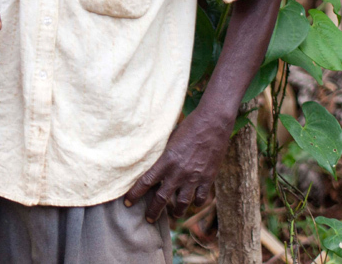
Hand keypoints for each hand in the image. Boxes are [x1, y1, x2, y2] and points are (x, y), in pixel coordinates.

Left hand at [123, 108, 231, 222]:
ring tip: (174, 214)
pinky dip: (197, 202)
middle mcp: (178, 172)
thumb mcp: (170, 138)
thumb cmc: (189, 126)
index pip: (146, 181)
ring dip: (177, 212)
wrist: (213, 123)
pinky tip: (194, 202)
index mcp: (166, 160)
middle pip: (161, 198)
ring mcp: (194, 177)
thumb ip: (163, 153)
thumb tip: (153, 161)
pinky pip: (201, 198)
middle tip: (149, 219)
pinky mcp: (208, 178)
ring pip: (182, 203)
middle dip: (153, 211)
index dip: (135, 194)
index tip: (128, 202)